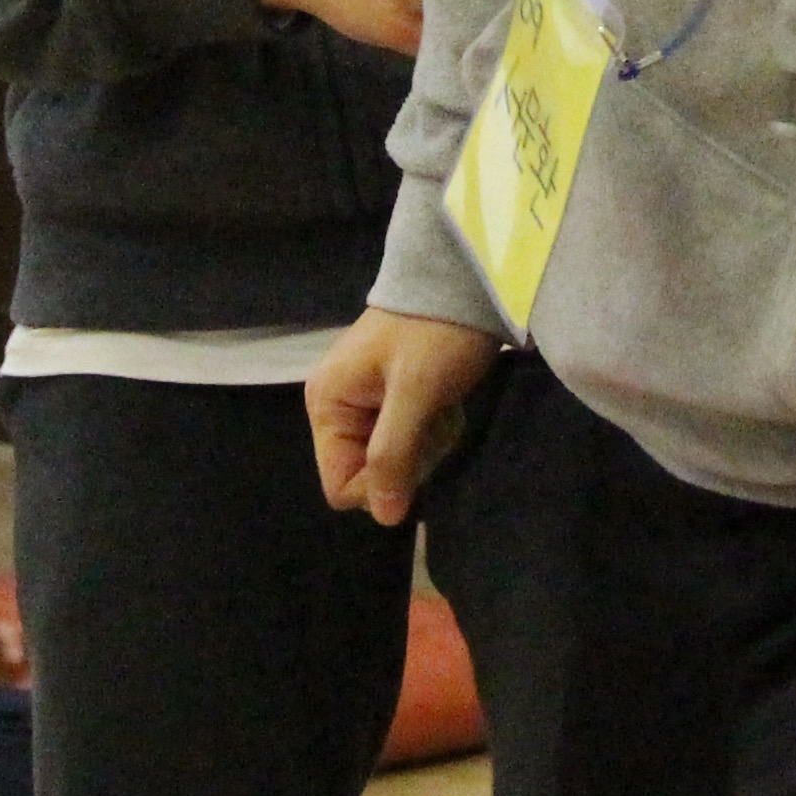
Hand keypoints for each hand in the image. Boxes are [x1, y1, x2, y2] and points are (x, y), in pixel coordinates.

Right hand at [306, 309, 499, 526]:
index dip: (381, 484)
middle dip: (409, 458)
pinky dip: (432, 429)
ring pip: (394, 461)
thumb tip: (385, 518)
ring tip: (440, 403)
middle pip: (369, 476)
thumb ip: (393, 455)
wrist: (468, 278)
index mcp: (327, 404)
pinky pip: (408, 440)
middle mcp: (337, 407)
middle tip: (432, 417)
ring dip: (426, 442)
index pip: (341, 485)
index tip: (415, 450)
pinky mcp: (391, 399)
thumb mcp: (416, 392)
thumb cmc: (438, 331)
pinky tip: (443, 401)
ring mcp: (364, 404)